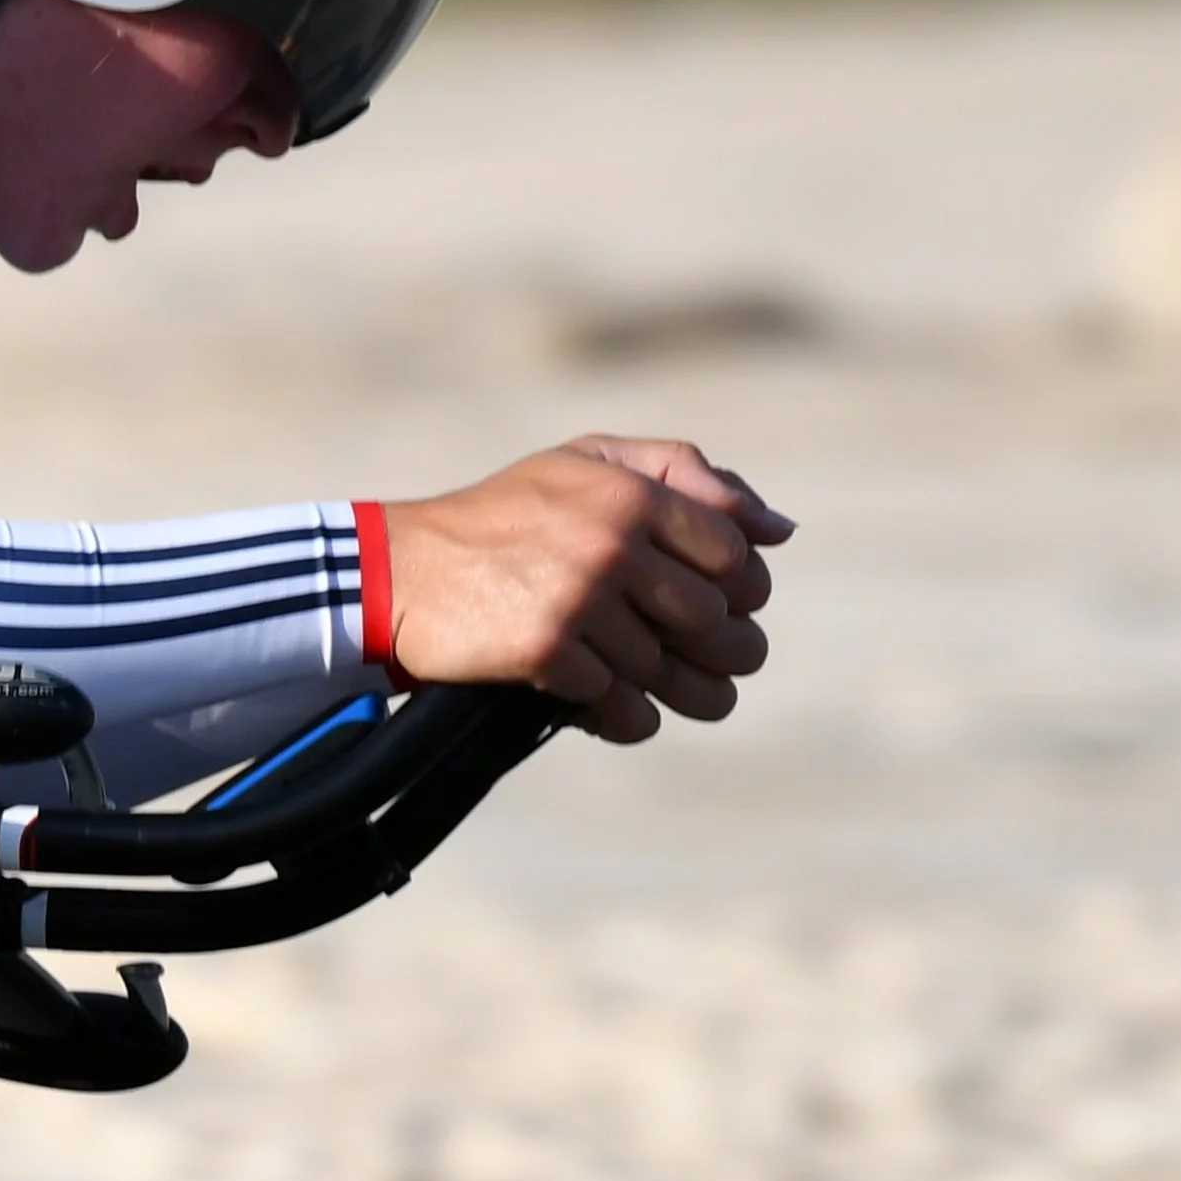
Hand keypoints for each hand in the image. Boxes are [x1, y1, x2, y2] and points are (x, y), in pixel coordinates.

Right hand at [378, 437, 792, 744]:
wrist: (400, 570)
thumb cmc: (504, 513)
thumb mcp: (587, 462)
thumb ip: (684, 474)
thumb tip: (781, 529)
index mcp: (632, 494)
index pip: (737, 557)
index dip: (739, 590)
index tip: (712, 603)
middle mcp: (612, 545)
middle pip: (714, 624)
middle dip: (718, 653)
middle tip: (700, 660)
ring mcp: (578, 602)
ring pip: (669, 673)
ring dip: (670, 692)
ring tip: (654, 687)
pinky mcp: (545, 653)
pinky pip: (621, 708)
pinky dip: (623, 719)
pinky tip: (604, 706)